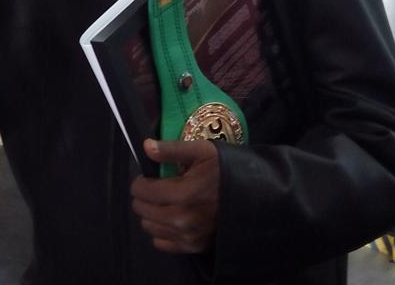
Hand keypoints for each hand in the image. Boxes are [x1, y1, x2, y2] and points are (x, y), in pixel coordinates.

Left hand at [130, 139, 220, 253]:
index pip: (142, 191)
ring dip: (151, 214)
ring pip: (150, 227)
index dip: (140, 182)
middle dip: (143, 197)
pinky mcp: (195, 247)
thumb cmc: (226, 170)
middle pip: (143, 210)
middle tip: (155, 189)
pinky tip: (171, 219)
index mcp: (183, 194)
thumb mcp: (202, 151)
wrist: (255, 195)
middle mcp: (183, 219)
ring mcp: (189, 236)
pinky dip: (161, 232)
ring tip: (163, 202)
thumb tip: (146, 147)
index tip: (148, 177)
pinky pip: (162, 244)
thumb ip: (171, 149)